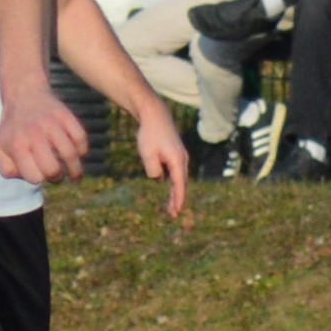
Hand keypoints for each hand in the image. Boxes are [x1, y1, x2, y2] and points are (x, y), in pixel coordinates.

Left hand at [0, 86, 94, 186]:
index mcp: (17, 146)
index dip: (39, 179)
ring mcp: (52, 125)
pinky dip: (83, 151)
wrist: (24, 96)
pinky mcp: (66, 116)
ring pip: (71, 155)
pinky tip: (78, 155)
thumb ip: (6, 169)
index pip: (34, 176)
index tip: (40, 175)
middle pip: (54, 170)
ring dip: (76, 170)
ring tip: (75, 175)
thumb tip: (25, 177)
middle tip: (57, 175)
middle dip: (57, 178)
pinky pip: (81, 139)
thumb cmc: (12, 130)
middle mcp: (35, 135)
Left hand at [134, 99, 192, 218]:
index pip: (179, 185)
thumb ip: (153, 170)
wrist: (155, 115)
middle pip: (181, 184)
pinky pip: (175, 172)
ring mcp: (180, 157)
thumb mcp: (147, 154)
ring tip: (171, 207)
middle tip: (173, 215)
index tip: (176, 212)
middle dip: (177, 199)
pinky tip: (169, 190)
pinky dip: (173, 183)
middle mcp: (182, 160)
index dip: (178, 200)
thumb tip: (158, 179)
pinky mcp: (175, 154)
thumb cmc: (150, 134)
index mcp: (177, 161)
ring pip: (179, 178)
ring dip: (175, 192)